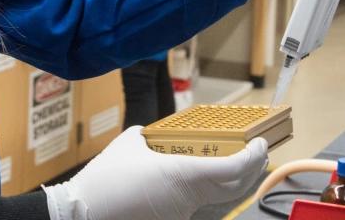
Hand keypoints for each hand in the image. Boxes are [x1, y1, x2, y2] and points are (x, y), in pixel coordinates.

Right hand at [44, 126, 267, 219]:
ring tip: (239, 166)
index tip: (260, 143)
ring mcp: (183, 215)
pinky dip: (213, 195)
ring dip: (235, 183)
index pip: (234, 168)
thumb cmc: (105, 180)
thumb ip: (148, 135)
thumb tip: (153, 133)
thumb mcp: (129, 143)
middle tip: (257, 153)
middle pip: (236, 187)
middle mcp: (190, 199)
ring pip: (221, 200)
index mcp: (183, 174)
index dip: (254, 155)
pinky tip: (209, 185)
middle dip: (253, 169)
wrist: (84, 214)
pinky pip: (202, 208)